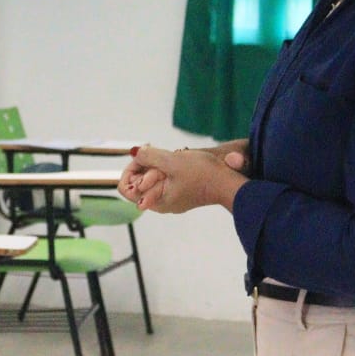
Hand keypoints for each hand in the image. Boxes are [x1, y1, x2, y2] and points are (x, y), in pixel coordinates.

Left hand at [121, 145, 245, 213]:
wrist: (228, 182)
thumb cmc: (202, 174)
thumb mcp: (172, 161)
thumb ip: (149, 156)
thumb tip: (134, 153)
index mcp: (155, 201)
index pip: (126, 188)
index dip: (131, 168)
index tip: (144, 156)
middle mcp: (161, 203)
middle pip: (138, 182)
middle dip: (144, 164)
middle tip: (157, 152)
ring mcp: (171, 198)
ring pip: (151, 179)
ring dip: (155, 164)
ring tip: (168, 156)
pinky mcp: (180, 192)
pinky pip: (164, 179)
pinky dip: (165, 168)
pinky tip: (175, 160)